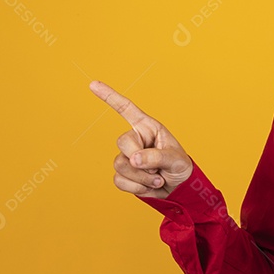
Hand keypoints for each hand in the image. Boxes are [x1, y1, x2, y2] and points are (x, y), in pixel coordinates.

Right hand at [90, 80, 193, 198]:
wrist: (178, 189)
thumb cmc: (180, 168)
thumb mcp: (175, 160)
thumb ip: (157, 156)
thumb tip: (133, 158)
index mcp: (148, 128)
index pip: (126, 109)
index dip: (110, 96)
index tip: (93, 84)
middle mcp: (135, 140)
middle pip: (122, 142)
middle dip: (141, 158)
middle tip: (158, 168)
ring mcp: (127, 157)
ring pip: (120, 165)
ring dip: (142, 177)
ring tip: (158, 178)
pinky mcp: (123, 174)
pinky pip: (120, 180)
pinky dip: (137, 187)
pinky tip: (149, 186)